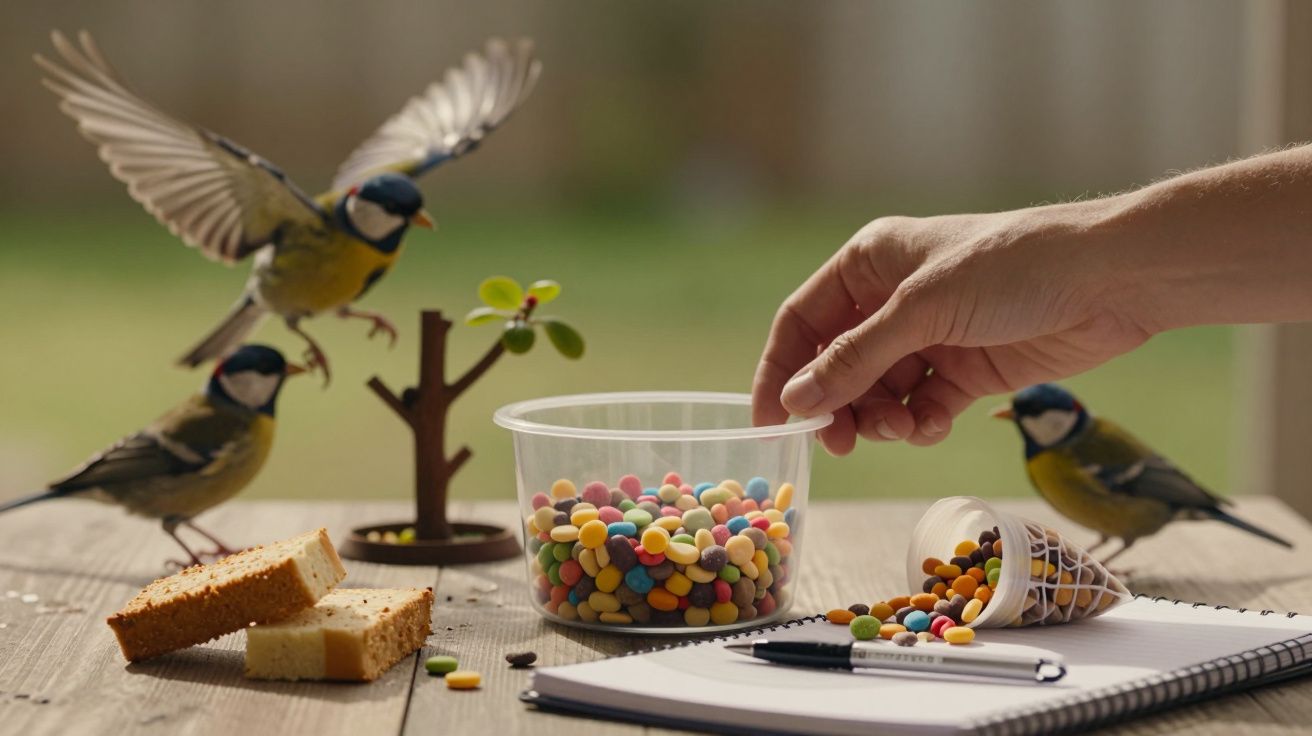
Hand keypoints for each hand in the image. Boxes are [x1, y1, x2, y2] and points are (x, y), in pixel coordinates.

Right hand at [752, 203, 1152, 453]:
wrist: (1110, 279)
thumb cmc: (1012, 268)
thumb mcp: (922, 311)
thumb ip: (855, 359)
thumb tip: (796, 403)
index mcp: (869, 263)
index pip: (802, 322)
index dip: (781, 371)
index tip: (771, 422)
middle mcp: (892, 299)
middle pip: (836, 365)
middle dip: (838, 405)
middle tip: (844, 443)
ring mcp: (930, 335)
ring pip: (877, 392)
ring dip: (881, 418)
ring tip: (904, 428)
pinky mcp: (966, 368)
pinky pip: (921, 406)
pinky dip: (919, 423)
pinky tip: (932, 426)